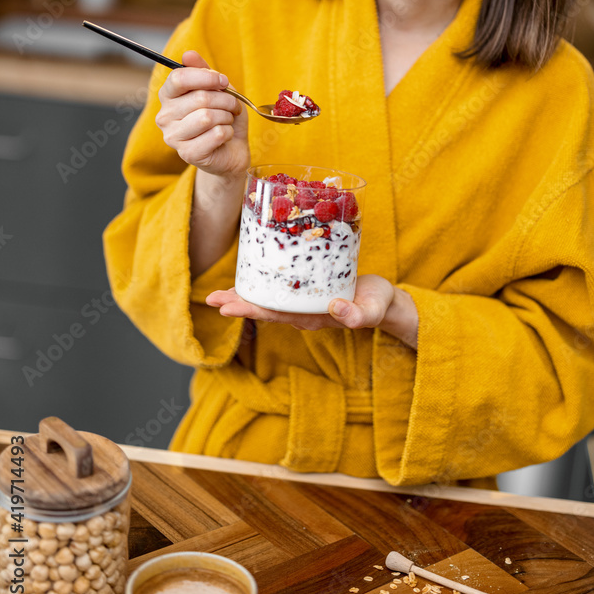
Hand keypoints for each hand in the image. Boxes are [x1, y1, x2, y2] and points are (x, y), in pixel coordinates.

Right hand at [155, 51, 249, 176]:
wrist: (231, 151)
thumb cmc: (222, 117)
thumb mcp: (217, 90)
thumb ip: (203, 71)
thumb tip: (188, 54)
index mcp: (168, 96)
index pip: (179, 78)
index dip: (206, 77)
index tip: (223, 82)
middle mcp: (164, 117)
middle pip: (200, 98)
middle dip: (225, 100)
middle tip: (232, 106)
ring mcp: (173, 137)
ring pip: (208, 117)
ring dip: (227, 117)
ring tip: (227, 121)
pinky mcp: (188, 154)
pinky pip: (216, 134)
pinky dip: (228, 132)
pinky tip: (224, 136)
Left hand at [206, 274, 396, 330]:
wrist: (383, 301)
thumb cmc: (378, 304)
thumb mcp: (373, 309)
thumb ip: (358, 314)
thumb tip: (336, 310)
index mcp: (312, 317)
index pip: (274, 314)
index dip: (250, 309)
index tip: (227, 307)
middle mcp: (302, 312)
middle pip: (264, 308)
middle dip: (238, 303)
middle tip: (210, 299)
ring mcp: (302, 303)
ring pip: (268, 300)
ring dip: (244, 295)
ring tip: (218, 293)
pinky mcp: (306, 291)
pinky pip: (278, 289)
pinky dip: (261, 283)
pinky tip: (249, 276)